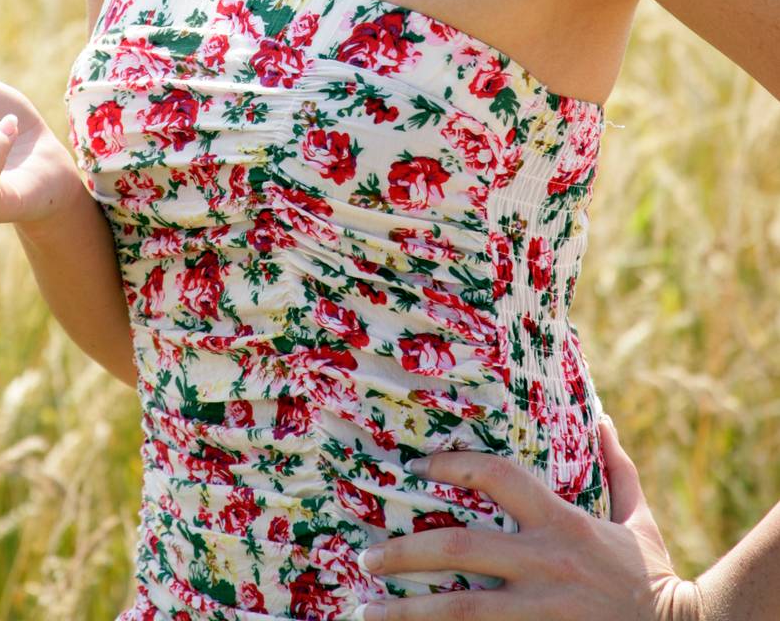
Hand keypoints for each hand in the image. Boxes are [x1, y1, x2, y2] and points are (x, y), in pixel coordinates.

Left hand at [354, 417, 704, 619]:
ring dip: (408, 610)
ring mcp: (540, 612)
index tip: (414, 467)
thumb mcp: (638, 518)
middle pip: (460, 548)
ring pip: (461, 609)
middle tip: (365, 555)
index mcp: (562, 523)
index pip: (498, 476)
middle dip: (405, 551)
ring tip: (363, 609)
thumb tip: (602, 415)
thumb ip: (616, 467)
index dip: (453, 465)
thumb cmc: (653, 578)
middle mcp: (545, 565)